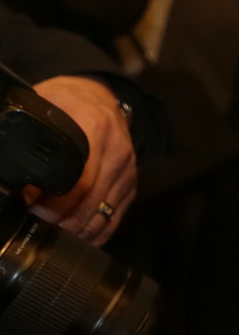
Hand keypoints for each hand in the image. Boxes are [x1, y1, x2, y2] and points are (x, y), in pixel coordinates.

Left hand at [28, 77, 134, 245]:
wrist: (100, 95)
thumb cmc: (65, 103)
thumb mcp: (43, 107)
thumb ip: (29, 136)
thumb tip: (10, 179)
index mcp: (94, 126)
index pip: (79, 179)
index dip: (55, 205)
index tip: (32, 214)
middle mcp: (116, 148)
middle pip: (92, 200)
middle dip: (64, 223)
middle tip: (40, 233)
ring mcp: (126, 165)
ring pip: (105, 212)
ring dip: (80, 231)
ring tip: (56, 239)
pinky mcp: (131, 178)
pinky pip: (117, 213)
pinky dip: (98, 231)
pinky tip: (80, 237)